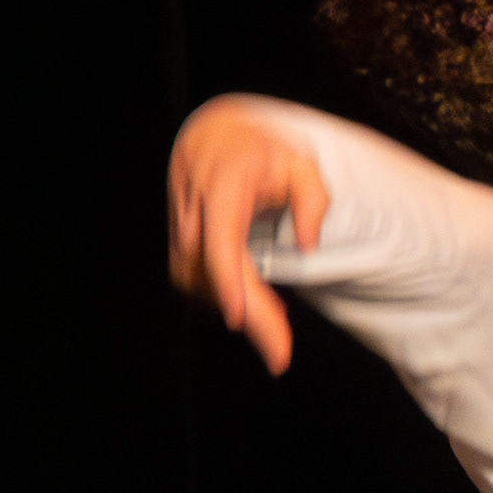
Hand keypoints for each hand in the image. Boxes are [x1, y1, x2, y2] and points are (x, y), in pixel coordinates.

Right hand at [167, 101, 327, 375]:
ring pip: (202, 285)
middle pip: (214, 274)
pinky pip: (198, 283)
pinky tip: (257, 308)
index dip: (227, 281)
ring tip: (275, 332)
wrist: (215, 138)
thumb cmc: (263, 152)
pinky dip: (228, 299)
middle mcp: (195, 207)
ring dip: (240, 310)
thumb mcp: (302, 164)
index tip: (237, 316)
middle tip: (279, 354)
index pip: (221, 240)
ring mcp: (182, 226)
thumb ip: (313, 199)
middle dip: (248, 315)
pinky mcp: (179, 244)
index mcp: (223, 182)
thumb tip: (308, 244)